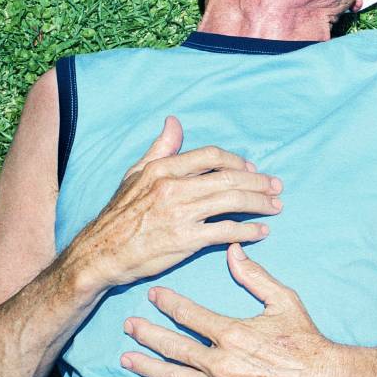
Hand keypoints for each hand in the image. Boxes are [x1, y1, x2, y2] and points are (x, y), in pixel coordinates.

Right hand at [64, 117, 282, 292]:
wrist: (100, 254)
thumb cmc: (118, 214)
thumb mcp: (135, 174)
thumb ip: (160, 148)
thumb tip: (174, 122)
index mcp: (163, 169)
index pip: (212, 156)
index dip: (237, 161)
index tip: (252, 168)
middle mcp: (173, 188)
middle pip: (229, 178)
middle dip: (258, 182)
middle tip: (276, 187)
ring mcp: (181, 214)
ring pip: (232, 202)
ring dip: (259, 203)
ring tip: (276, 207)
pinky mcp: (186, 240)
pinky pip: (226, 231)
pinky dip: (248, 230)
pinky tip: (261, 231)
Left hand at [121, 244, 343, 376]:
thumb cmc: (303, 338)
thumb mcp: (283, 300)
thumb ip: (254, 276)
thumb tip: (233, 250)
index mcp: (233, 333)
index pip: (189, 315)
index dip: (168, 303)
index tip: (153, 295)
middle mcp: (220, 362)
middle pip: (173, 347)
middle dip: (147, 334)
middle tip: (129, 326)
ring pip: (173, 376)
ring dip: (147, 366)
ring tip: (126, 357)